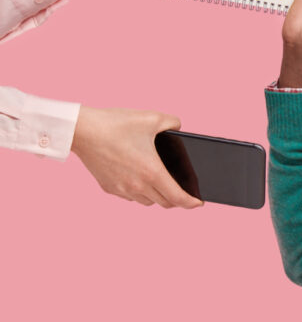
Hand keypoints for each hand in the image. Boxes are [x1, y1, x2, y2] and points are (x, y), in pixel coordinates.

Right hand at [71, 106, 202, 207]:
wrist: (82, 131)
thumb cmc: (116, 124)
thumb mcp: (152, 118)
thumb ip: (173, 122)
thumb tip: (179, 128)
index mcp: (152, 173)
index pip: (178, 198)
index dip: (191, 203)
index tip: (199, 202)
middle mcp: (138, 186)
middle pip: (165, 202)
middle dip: (177, 199)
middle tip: (182, 191)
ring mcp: (122, 189)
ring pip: (147, 202)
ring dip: (158, 197)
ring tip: (162, 185)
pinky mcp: (109, 188)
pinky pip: (130, 197)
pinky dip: (139, 192)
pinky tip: (140, 180)